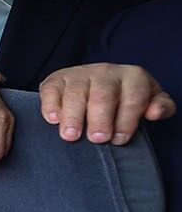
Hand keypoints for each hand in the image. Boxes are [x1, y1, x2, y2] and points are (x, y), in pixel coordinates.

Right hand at [40, 63, 174, 144]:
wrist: (96, 84)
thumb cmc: (125, 100)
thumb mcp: (149, 100)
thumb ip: (161, 106)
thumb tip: (154, 112)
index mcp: (132, 76)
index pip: (132, 97)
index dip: (127, 119)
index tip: (120, 140)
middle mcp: (105, 71)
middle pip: (102, 95)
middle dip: (100, 118)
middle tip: (98, 139)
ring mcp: (78, 74)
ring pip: (75, 93)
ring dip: (73, 116)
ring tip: (71, 136)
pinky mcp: (56, 80)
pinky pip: (51, 90)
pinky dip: (50, 105)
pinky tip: (53, 120)